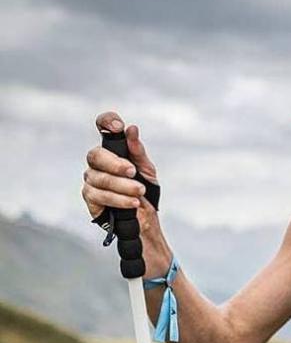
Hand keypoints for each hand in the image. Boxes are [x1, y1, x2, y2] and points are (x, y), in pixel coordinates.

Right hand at [82, 111, 159, 232]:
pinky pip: (99, 195)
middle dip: (116, 164)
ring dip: (123, 186)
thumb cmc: (145, 192)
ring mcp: (92, 180)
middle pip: (96, 155)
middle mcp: (98, 163)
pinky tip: (132, 202)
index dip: (106, 122)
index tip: (118, 126)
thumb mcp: (147, 171)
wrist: (145, 220)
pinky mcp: (90, 198)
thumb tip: (132, 130)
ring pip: (100, 178)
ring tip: (139, 192)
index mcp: (112, 151)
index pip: (103, 128)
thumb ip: (138, 152)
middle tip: (133, 172)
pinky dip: (118, 199)